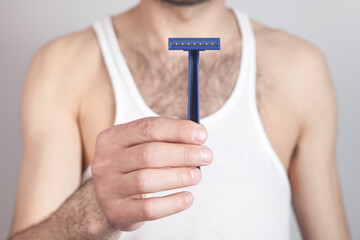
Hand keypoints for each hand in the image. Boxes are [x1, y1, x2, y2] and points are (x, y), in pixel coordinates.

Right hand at [91, 117, 212, 231]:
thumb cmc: (133, 168)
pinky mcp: (117, 212)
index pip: (147, 128)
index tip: (202, 135)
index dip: (177, 130)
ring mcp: (108, 188)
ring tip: (197, 175)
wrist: (108, 201)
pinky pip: (148, 209)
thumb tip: (198, 135)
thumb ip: (166, 139)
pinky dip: (172, 203)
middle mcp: (105, 162)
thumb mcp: (140, 147)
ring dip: (178, 176)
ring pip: (146, 181)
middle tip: (206, 156)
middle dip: (182, 153)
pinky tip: (187, 198)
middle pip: (148, 154)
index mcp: (112, 138)